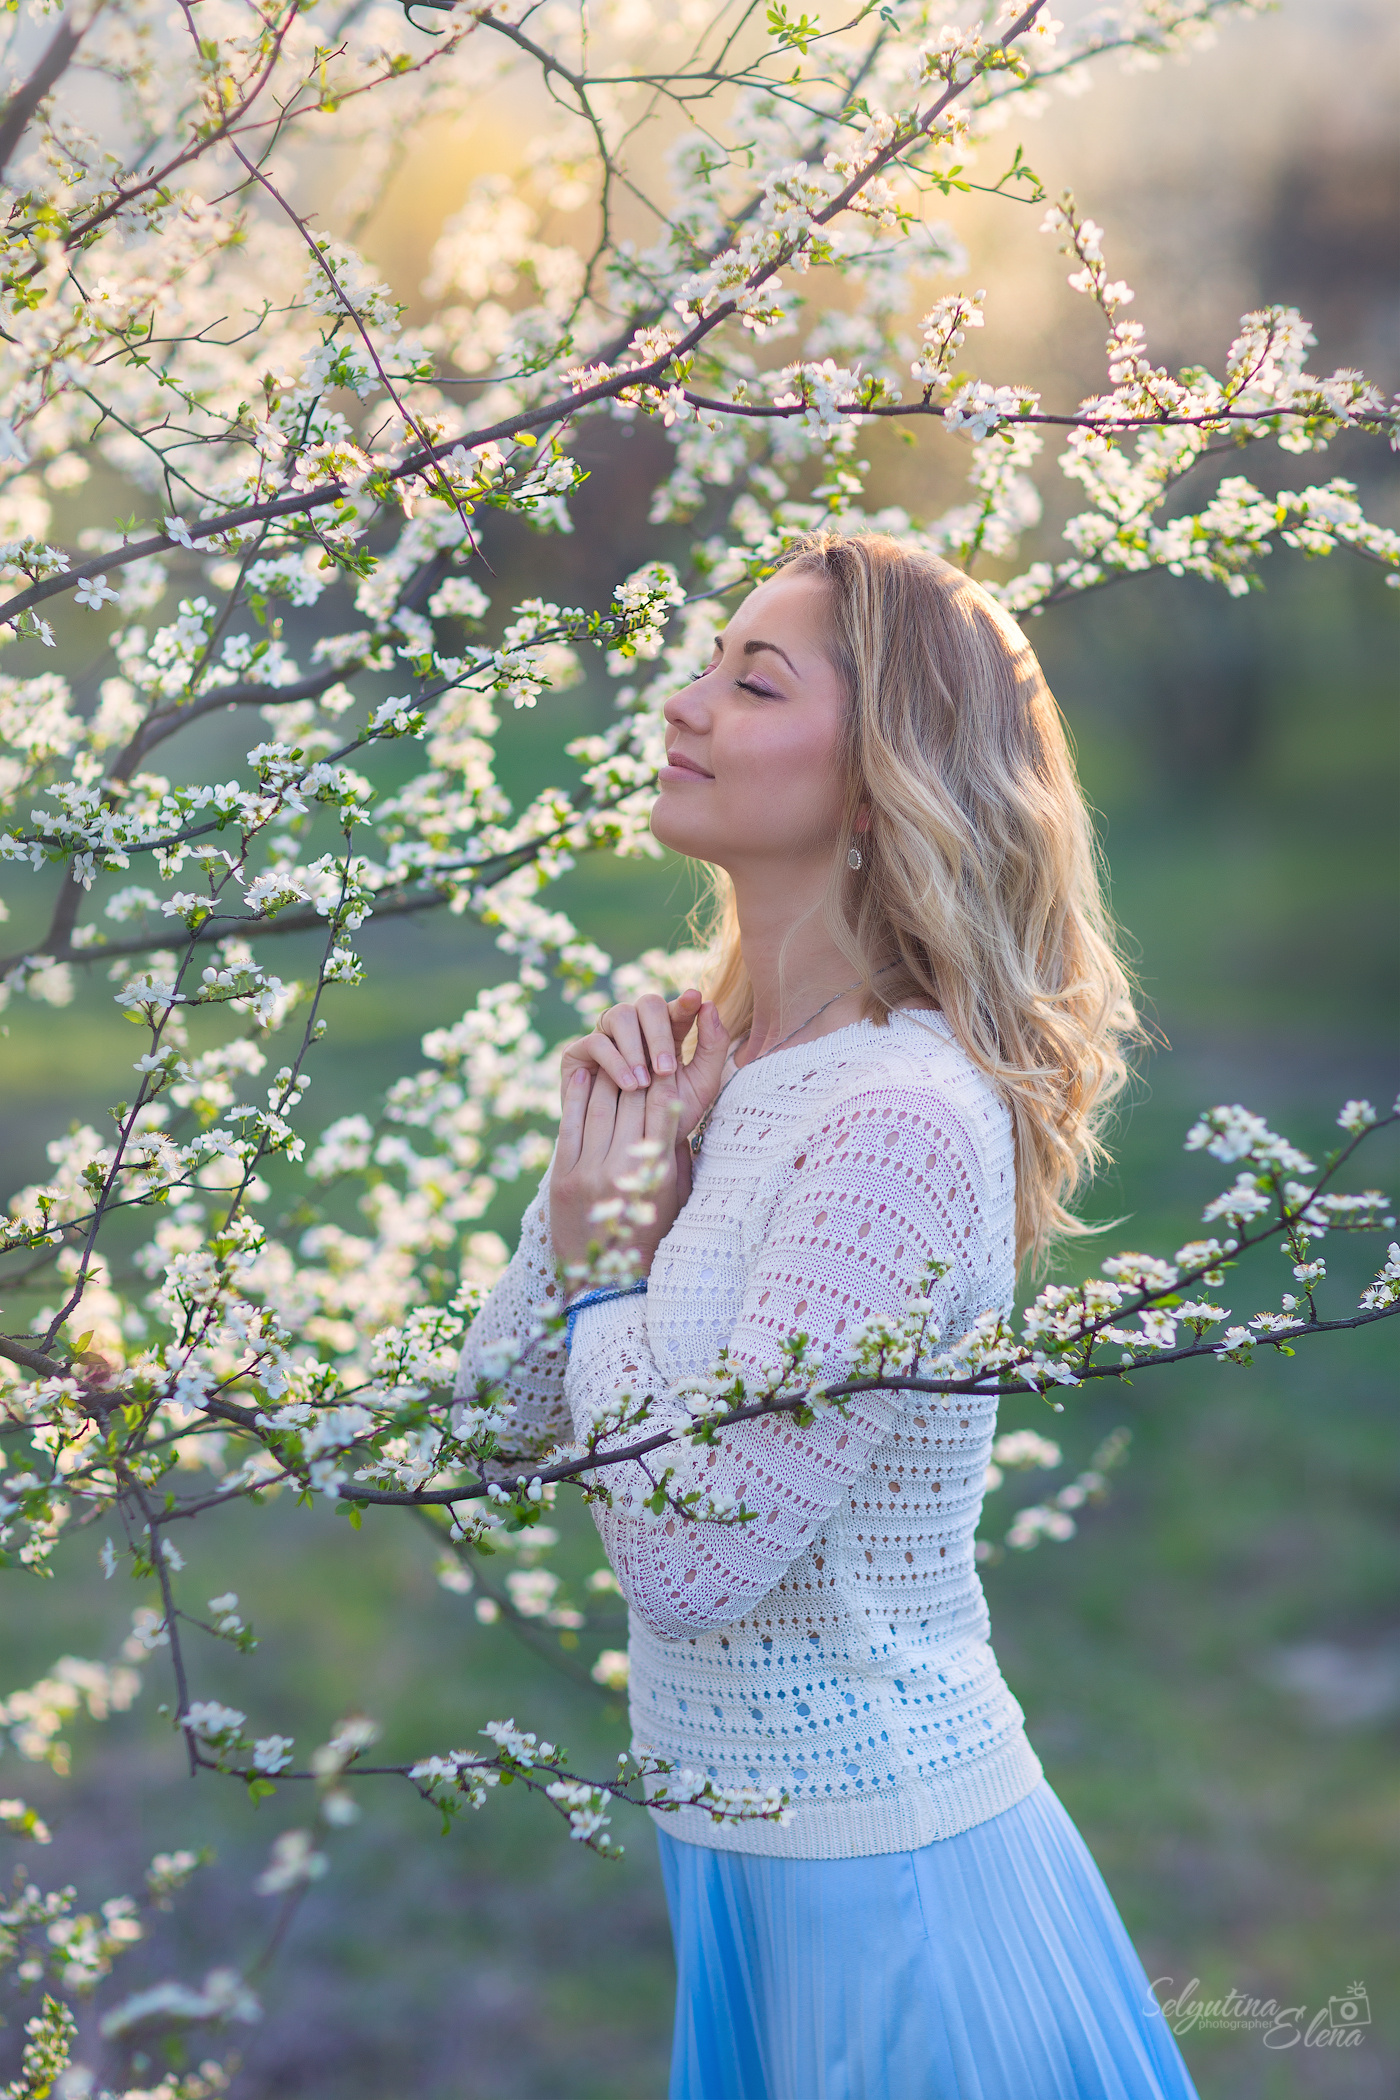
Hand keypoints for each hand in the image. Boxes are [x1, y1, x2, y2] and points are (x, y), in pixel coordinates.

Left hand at [550, 1065, 686, 1273]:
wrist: (607, 1288)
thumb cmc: (651, 1239)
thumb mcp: (675, 1199)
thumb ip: (675, 1155)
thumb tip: (675, 1112)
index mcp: (656, 1175)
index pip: (663, 1111)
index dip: (665, 1079)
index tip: (667, 1057)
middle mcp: (623, 1169)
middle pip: (631, 1103)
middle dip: (638, 1071)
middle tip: (640, 1046)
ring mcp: (589, 1172)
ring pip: (600, 1107)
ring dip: (608, 1076)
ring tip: (613, 1055)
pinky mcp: (563, 1178)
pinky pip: (570, 1126)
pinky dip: (576, 1096)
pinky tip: (584, 1075)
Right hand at [559, 987, 728, 1145]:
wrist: (637, 1150)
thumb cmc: (670, 1115)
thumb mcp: (701, 1085)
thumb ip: (712, 1047)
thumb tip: (710, 1005)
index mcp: (666, 1031)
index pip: (676, 1007)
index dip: (684, 1002)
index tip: (694, 1000)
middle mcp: (636, 1028)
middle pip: (647, 1004)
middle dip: (659, 1033)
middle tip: (666, 1069)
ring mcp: (608, 1036)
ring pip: (621, 1015)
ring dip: (636, 1048)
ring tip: (644, 1083)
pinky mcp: (580, 1052)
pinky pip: (597, 1041)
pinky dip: (615, 1062)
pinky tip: (629, 1086)